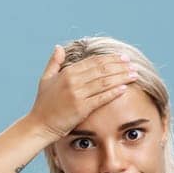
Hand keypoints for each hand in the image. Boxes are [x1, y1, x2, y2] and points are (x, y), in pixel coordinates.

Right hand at [24, 45, 139, 140]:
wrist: (39, 125)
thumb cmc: (43, 104)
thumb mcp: (46, 79)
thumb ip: (54, 62)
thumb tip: (59, 47)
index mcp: (67, 72)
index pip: (94, 61)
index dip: (110, 58)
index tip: (123, 57)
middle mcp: (73, 80)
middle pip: (102, 69)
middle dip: (120, 66)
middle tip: (133, 64)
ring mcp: (77, 94)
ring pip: (104, 81)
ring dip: (121, 77)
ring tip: (134, 74)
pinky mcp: (81, 108)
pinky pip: (100, 98)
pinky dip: (113, 92)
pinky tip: (124, 88)